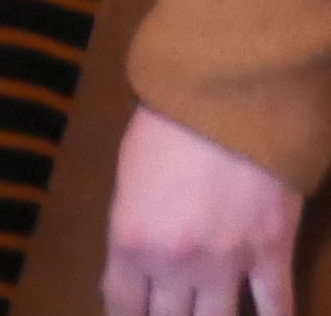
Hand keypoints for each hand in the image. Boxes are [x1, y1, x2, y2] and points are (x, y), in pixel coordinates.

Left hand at [107, 104, 302, 315]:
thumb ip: (131, 227)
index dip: (126, 315)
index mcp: (131, 243)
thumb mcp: (127, 179)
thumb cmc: (165, 130)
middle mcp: (176, 265)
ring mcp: (228, 264)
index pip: (122, 303)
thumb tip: (134, 260)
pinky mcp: (272, 254)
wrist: (226, 103)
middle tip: (168, 315)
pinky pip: (277, 305)